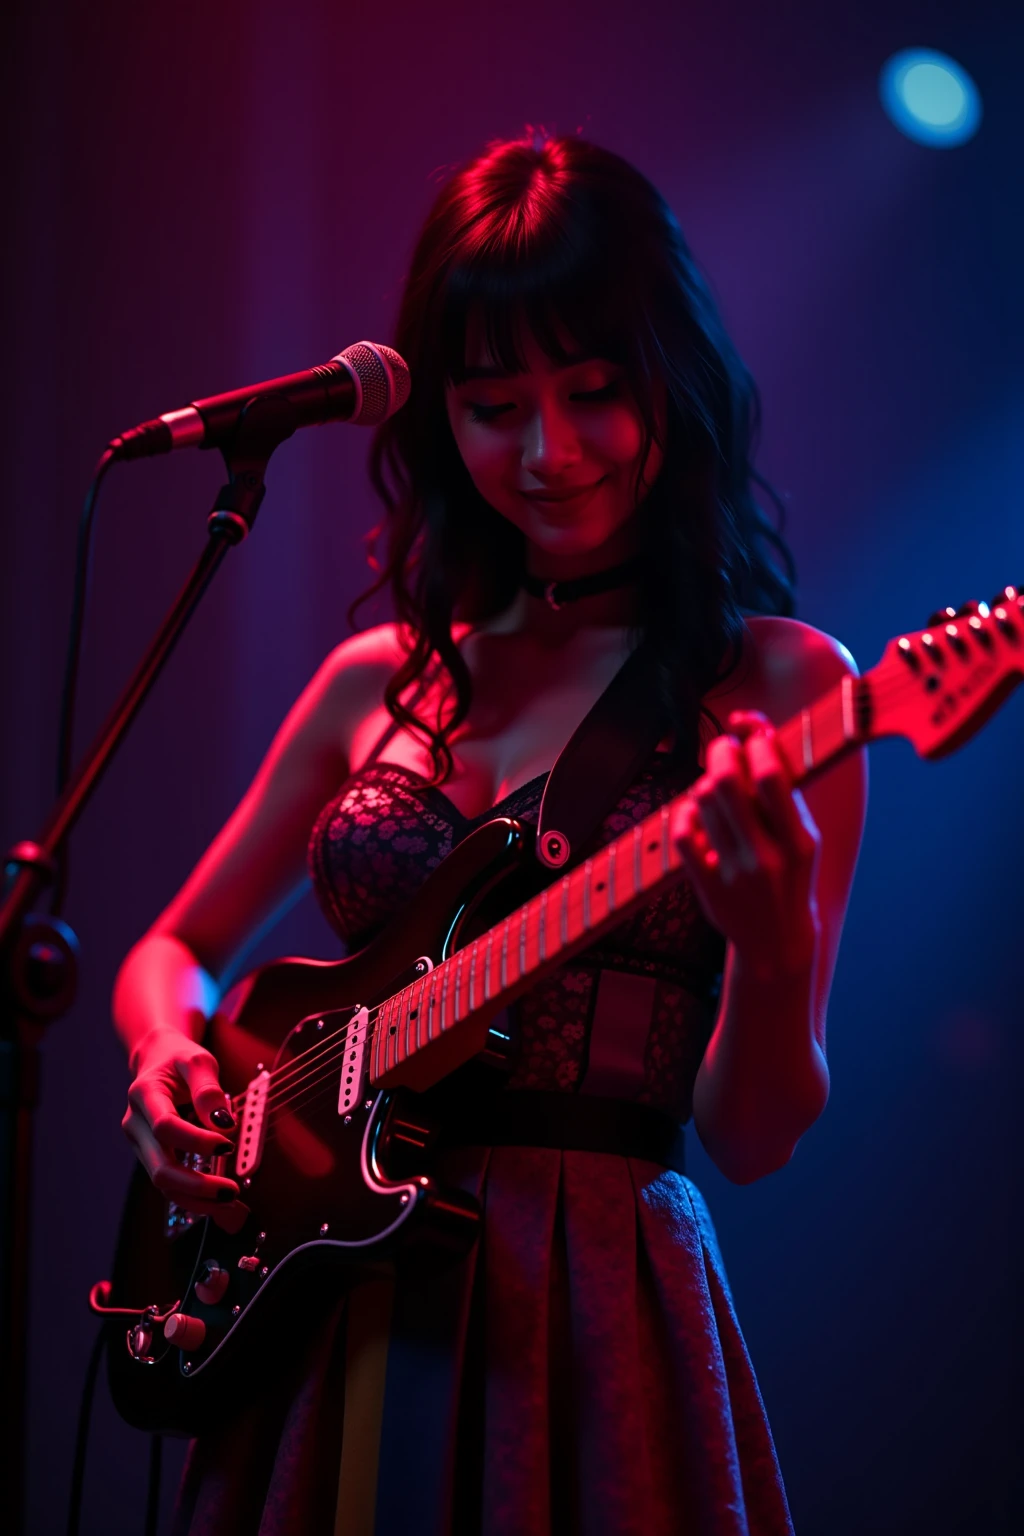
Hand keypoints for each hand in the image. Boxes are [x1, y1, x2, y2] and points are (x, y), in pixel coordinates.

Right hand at [122, 1028, 241, 1214]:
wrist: (156, 1059)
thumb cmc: (178, 1058)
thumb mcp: (197, 1060)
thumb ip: (208, 1089)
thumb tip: (223, 1124)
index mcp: (143, 1094)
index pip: (165, 1127)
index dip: (196, 1141)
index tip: (227, 1144)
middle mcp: (136, 1124)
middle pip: (159, 1167)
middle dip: (196, 1185)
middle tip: (232, 1191)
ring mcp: (141, 1144)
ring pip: (162, 1183)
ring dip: (196, 1199)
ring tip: (232, 1204)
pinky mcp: (152, 1156)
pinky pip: (169, 1183)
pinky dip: (193, 1197)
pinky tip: (219, 1202)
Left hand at [671, 710, 820, 977]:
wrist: (777, 942)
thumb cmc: (791, 875)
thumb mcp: (803, 837)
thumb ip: (783, 788)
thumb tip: (754, 726)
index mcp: (800, 841)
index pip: (772, 776)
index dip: (757, 742)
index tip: (752, 736)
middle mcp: (768, 857)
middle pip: (729, 781)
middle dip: (721, 751)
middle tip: (724, 748)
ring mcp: (735, 874)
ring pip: (703, 801)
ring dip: (705, 780)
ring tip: (714, 783)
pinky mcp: (707, 887)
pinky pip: (683, 834)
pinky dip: (685, 813)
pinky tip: (695, 812)